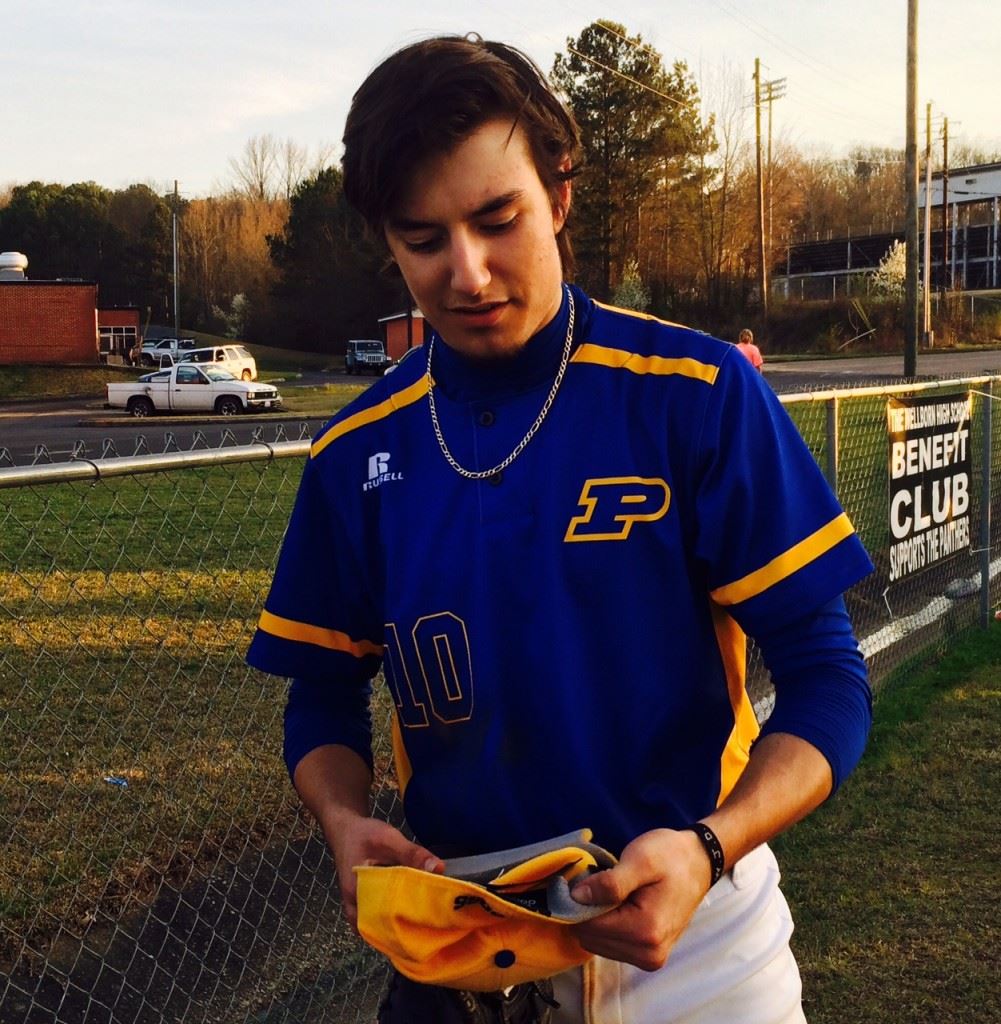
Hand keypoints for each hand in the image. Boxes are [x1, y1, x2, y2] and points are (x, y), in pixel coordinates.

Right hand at [319, 811, 443, 929]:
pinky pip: (384, 917)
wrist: (345, 830)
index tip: (436, 917)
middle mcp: (356, 910)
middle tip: (438, 918)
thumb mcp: (388, 838)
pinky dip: (400, 913)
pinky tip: (417, 907)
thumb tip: (439, 868)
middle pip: (387, 927)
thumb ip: (412, 853)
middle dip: (411, 924)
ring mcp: (360, 910)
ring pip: (386, 924)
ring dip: (406, 919)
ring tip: (431, 915)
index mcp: (357, 896)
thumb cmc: (363, 835)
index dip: (413, 920)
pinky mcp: (367, 905)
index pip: (387, 919)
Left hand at [569, 828, 712, 970]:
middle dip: (587, 910)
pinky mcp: (647, 957)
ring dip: (595, 918)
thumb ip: (610, 883)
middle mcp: (648, 954)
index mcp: (646, 931)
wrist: (698, 863)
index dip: (578, 901)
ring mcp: (649, 959)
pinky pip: (609, 945)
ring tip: (612, 893)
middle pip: (591, 938)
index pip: (589, 926)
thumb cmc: (670, 856)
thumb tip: (576, 898)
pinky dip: (606, 925)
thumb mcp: (640, 860)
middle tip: (601, 882)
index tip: (583, 877)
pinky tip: (618, 905)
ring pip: (596, 943)